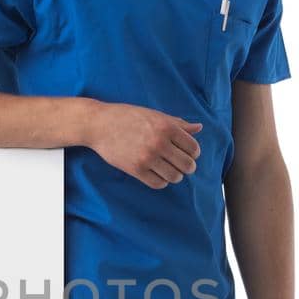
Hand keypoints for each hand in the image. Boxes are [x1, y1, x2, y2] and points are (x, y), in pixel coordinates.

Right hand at [85, 102, 202, 187]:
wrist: (99, 124)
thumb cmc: (128, 117)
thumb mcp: (155, 115)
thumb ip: (178, 123)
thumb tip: (199, 127)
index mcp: (166, 127)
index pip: (193, 148)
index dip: (194, 153)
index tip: (187, 153)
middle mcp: (159, 142)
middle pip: (187, 165)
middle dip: (187, 166)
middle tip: (180, 164)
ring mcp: (147, 157)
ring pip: (174, 177)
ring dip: (175, 175)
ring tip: (168, 170)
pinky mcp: (135, 169)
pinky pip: (158, 183)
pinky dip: (161, 182)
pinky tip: (157, 174)